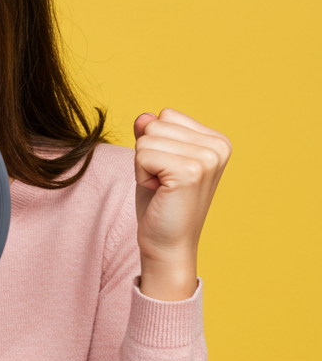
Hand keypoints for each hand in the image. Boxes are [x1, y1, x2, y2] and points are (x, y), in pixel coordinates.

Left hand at [133, 108, 231, 300]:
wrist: (168, 246)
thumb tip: (143, 117)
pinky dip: (141, 175)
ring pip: (146, 138)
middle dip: (148, 154)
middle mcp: (218, 147)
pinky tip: (159, 192)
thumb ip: (152, 134)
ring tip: (162, 188)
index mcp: (217, 141)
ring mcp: (207, 159)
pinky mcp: (189, 172)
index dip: (157, 144)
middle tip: (163, 184)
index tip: (169, 172)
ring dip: (144, 166)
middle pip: (156, 124)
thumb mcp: (155, 161)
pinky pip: (142, 154)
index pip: (166, 115)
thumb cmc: (161, 205)